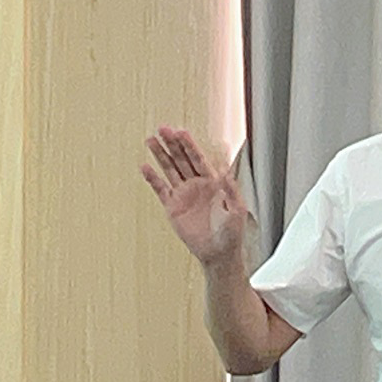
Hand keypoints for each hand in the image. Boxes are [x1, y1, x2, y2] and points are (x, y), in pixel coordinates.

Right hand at [141, 126, 249, 268]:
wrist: (218, 253)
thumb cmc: (231, 233)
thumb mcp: (237, 210)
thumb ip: (230, 190)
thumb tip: (224, 171)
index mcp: (213, 182)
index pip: (199, 159)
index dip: (189, 145)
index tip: (181, 132)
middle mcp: (197, 185)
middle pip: (182, 159)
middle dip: (172, 144)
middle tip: (162, 128)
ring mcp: (184, 194)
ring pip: (170, 169)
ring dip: (161, 155)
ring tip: (151, 140)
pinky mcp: (173, 207)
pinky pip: (161, 189)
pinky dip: (152, 179)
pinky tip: (145, 167)